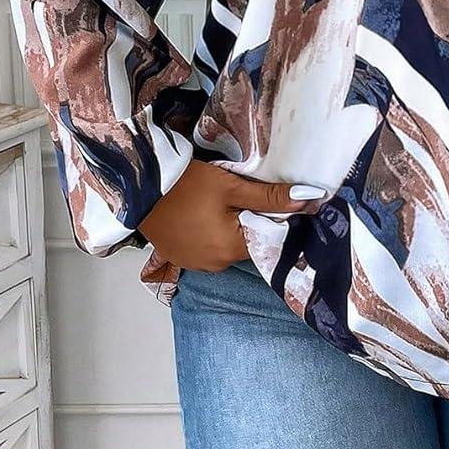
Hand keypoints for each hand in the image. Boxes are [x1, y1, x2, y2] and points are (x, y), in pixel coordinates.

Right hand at [139, 163, 325, 271]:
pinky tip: (199, 213)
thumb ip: (271, 197)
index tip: (270, 200)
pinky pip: (206, 247)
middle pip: (248, 243)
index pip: (269, 239)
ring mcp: (195, 263)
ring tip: (215, 203)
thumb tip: (310, 198)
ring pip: (227, 245)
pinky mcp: (178, 257)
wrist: (137, 186)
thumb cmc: (185, 184)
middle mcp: (215, 264)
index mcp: (231, 249)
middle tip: (238, 194)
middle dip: (249, 221)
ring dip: (228, 227)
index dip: (273, 219)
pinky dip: (208, 232)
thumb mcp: (232, 186)